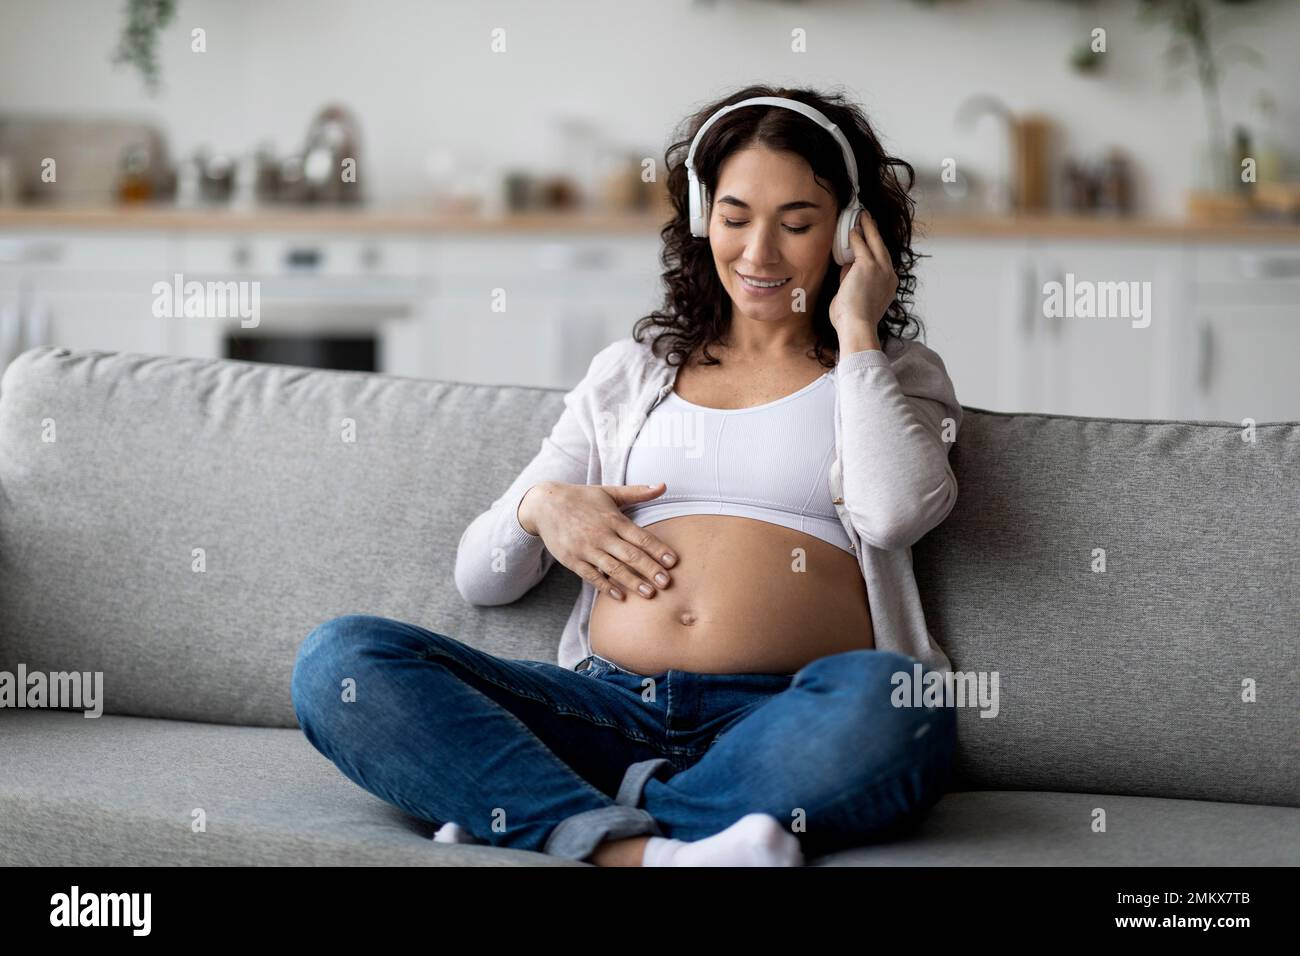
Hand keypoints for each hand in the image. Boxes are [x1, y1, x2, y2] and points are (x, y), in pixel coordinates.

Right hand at [521, 481, 676, 600]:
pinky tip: (620, 596)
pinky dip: (605, 587)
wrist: (544, 504)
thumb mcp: (609, 492)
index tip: (673, 561)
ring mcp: (586, 549)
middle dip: (650, 570)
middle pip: (630, 555)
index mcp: (613, 518)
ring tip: (650, 594)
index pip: (640, 536)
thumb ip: (637, 492)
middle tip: (667, 583)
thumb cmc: (581, 498)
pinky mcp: (572, 560)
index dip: (658, 549)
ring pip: (613, 568)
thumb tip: (664, 485)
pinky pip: (591, 576)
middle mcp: (601, 534)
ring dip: (632, 582)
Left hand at [827, 209, 894, 349]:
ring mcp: (881, 269)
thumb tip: (846, 266)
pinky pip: (861, 246)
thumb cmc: (852, 320)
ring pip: (874, 242)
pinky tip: (851, 228)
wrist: (857, 326)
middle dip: (875, 232)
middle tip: (869, 219)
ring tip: (862, 215)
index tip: (870, 241)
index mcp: (888, 286)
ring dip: (867, 227)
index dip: (875, 250)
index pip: (881, 262)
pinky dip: (856, 236)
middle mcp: (889, 275)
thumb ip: (851, 281)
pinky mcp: (869, 266)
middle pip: (882, 247)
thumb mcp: (853, 297)